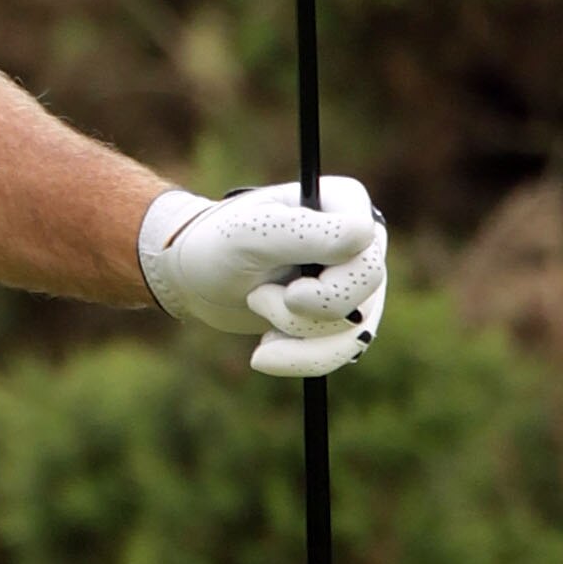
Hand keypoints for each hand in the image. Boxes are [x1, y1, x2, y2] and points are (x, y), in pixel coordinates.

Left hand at [139, 178, 386, 377]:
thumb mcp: (251, 235)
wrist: (195, 277)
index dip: (331, 287)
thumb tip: (366, 234)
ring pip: (353, 330)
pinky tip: (266, 350)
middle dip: (303, 312)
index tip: (290, 292)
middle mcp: (361, 241)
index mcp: (346, 205)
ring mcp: (354, 280)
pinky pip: (342, 351)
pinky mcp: (342, 315)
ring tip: (256, 306)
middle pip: (365, 295)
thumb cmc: (217, 245)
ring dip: (295, 333)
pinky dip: (301, 359)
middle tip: (257, 297)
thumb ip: (305, 233)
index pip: (367, 256)